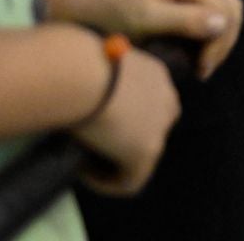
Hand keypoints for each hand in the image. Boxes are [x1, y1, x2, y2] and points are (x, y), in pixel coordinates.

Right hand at [73, 44, 179, 195]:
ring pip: (143, 154)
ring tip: (86, 160)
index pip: (151, 100)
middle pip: (154, 126)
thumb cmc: (77, 61)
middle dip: (128, 138)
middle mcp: (166, 98)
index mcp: (155, 73)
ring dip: (117, 160)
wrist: (79, 73)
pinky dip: (108, 182)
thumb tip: (80, 88)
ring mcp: (159, 127)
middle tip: (97, 143)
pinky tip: (84, 174)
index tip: (99, 120)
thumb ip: (100, 78)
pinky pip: (131, 180)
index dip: (128, 115)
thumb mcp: (95, 64)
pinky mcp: (146, 152)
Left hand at [75, 0, 243, 80]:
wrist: (100, 16)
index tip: (200, 69)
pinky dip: (213, 41)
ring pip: (230, 16)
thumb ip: (185, 21)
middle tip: (201, 71)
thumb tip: (221, 23)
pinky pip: (220, 21)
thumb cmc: (119, 18)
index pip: (224, 13)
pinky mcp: (197, 3)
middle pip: (232, 12)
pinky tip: (196, 57)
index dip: (217, 42)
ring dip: (220, 43)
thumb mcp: (149, 21)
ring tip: (199, 66)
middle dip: (221, 44)